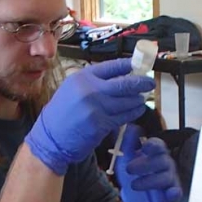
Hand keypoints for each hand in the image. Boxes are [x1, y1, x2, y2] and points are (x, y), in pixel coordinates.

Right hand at [26, 58, 154, 174]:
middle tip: (149, 82)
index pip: (112, 66)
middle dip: (141, 83)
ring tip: (143, 98)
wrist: (51, 136)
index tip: (139, 65)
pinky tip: (138, 110)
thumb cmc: (62, 112)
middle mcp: (91, 90)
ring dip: (139, 99)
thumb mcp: (73, 88)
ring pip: (127, 101)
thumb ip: (93, 81)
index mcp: (83, 78)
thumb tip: (120, 76)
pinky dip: (133, 112)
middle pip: (124, 84)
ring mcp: (97, 108)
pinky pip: (124, 116)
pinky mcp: (102, 125)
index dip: (128, 65)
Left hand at [116, 124, 181, 201]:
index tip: (144, 146)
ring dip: (150, 180)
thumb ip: (127, 143)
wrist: (132, 199)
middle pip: (162, 160)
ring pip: (166, 177)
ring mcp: (169, 179)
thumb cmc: (132, 174)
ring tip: (133, 185)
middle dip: (145, 164)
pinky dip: (174, 193)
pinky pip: (175, 193)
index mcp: (155, 153)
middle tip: (128, 169)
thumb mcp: (124, 158)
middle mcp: (165, 164)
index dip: (153, 145)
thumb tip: (130, 127)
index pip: (158, 146)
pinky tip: (172, 192)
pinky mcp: (169, 195)